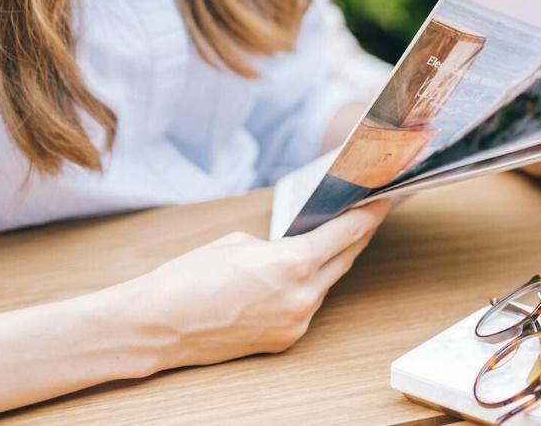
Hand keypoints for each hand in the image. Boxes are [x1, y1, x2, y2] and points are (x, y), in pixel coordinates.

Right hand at [124, 200, 389, 369]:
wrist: (158, 324)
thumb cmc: (189, 277)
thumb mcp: (240, 243)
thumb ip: (281, 245)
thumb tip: (300, 248)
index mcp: (293, 263)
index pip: (348, 234)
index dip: (369, 215)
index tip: (383, 200)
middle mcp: (302, 296)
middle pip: (344, 259)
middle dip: (356, 236)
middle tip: (366, 215)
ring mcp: (296, 322)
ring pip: (326, 284)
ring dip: (330, 263)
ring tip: (333, 240)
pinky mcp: (285, 340)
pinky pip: (307, 306)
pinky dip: (307, 288)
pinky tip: (300, 275)